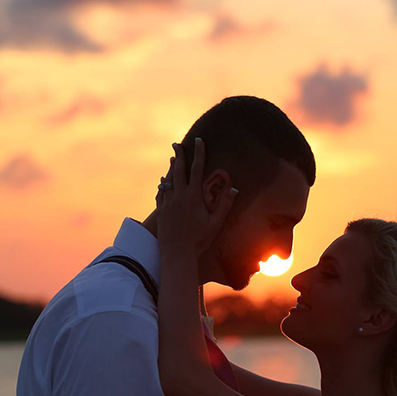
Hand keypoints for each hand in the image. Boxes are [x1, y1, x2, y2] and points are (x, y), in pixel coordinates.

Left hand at [156, 138, 237, 255]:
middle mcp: (178, 196)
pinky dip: (163, 184)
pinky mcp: (161, 212)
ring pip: (168, 180)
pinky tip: (163, 181)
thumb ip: (225, 205)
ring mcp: (168, 203)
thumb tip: (235, 190)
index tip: (199, 141)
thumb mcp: (215, 223)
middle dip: (179, 155)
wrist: (177, 253)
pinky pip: (161, 193)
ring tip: (173, 159)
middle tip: (177, 144)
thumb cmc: (199, 240)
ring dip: (171, 168)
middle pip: (178, 170)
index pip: (196, 169)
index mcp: (193, 197)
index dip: (198, 154)